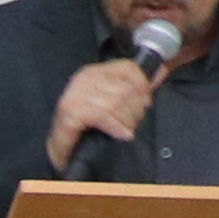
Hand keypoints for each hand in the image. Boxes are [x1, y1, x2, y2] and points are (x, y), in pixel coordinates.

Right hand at [47, 51, 161, 169]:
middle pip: (125, 88)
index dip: (143, 86)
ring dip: (127, 120)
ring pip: (116, 102)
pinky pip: (103, 115)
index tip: (146, 103)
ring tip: (128, 130)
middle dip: (136, 108)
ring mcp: (75, 94)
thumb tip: (160, 71)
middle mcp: (84, 79)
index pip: (129, 68)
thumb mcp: (114, 103)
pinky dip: (116, 127)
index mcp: (95, 72)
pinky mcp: (71, 112)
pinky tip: (123, 135)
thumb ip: (136, 88)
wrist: (58, 149)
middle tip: (135, 122)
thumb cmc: (87, 126)